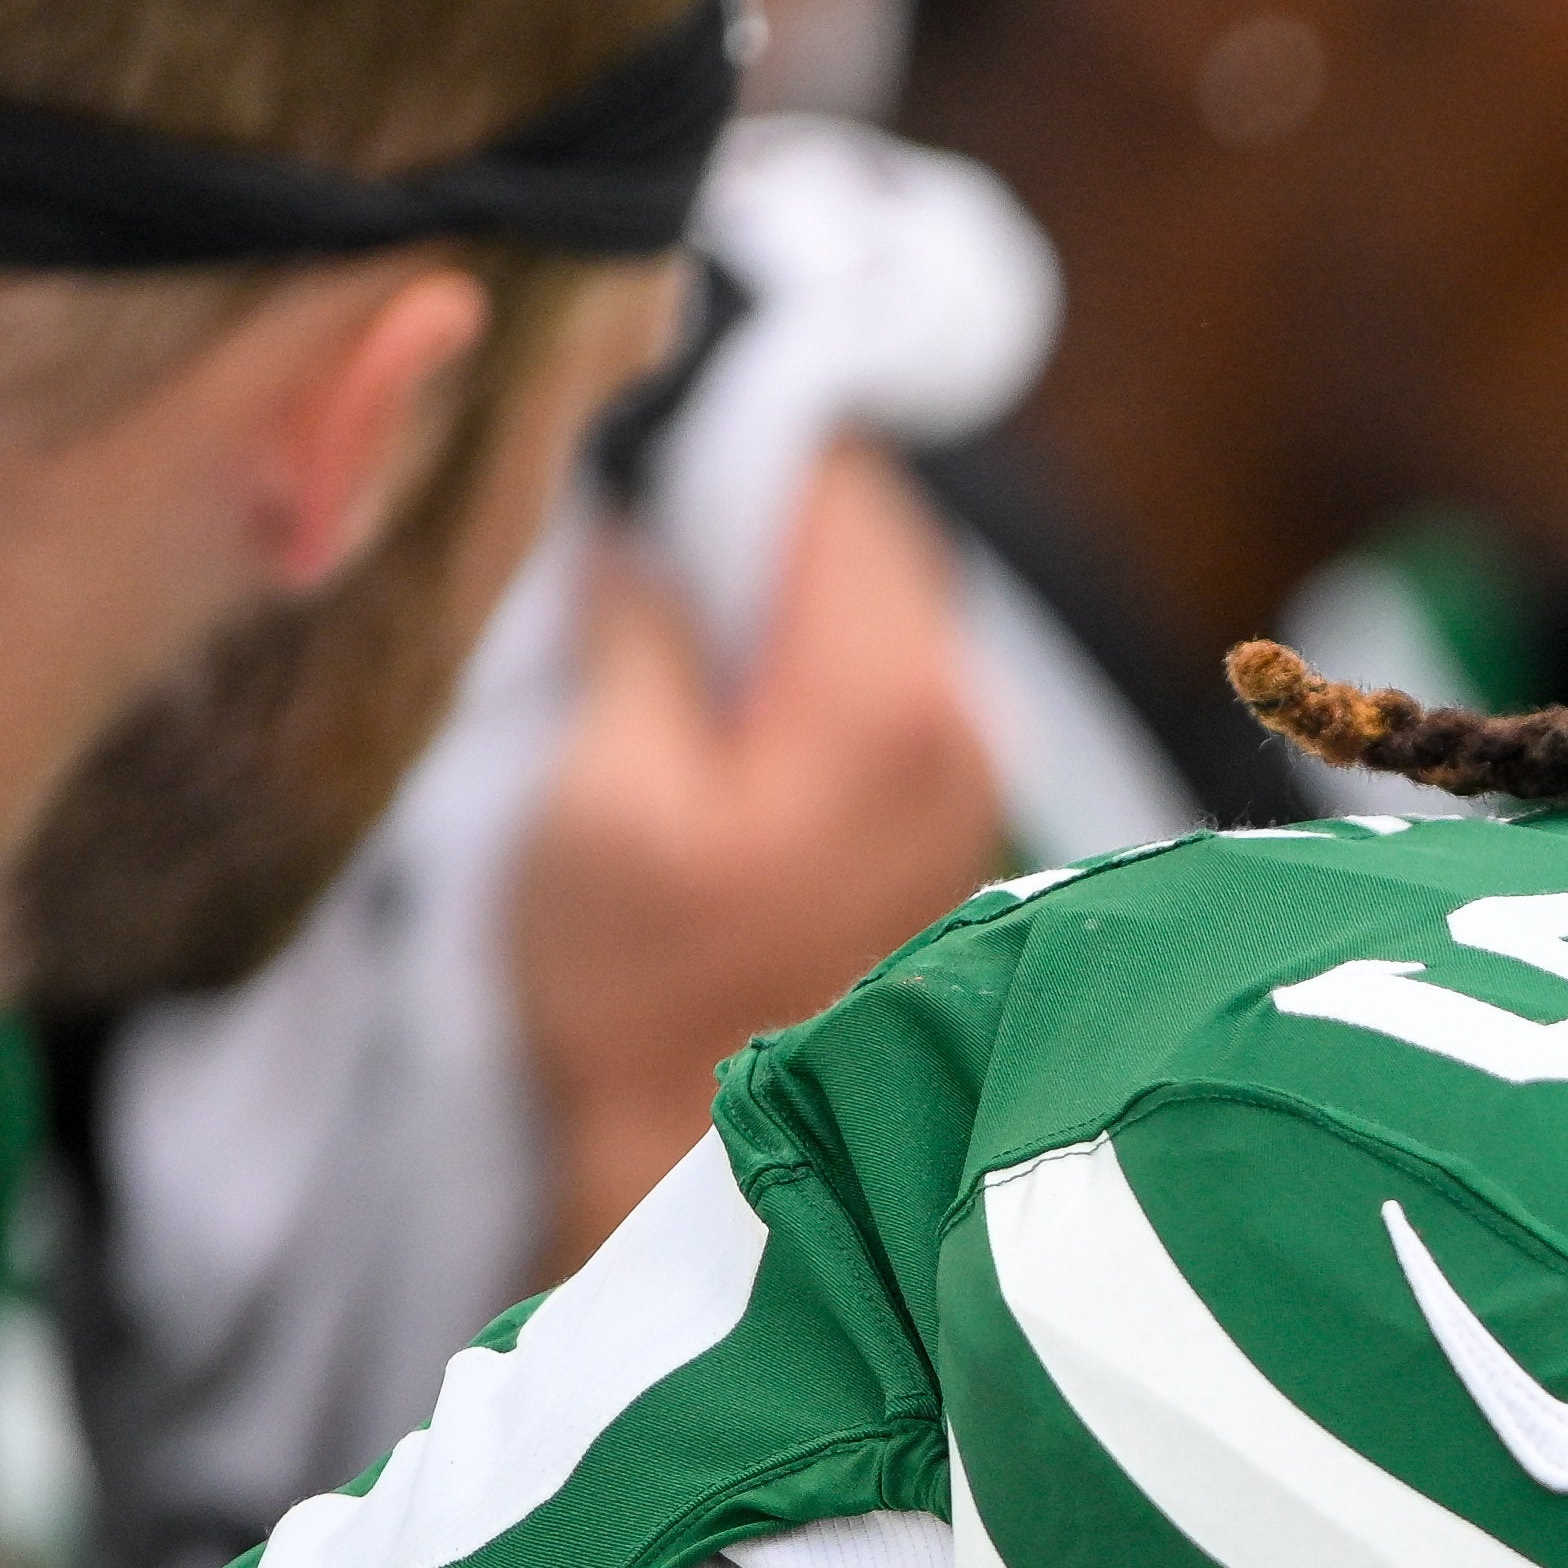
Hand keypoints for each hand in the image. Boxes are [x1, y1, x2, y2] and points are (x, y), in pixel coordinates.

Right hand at [503, 442, 998, 1277]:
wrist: (700, 1155)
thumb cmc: (636, 989)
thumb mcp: (599, 791)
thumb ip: (641, 627)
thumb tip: (642, 506)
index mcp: (885, 695)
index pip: (840, 477)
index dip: (737, 426)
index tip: (646, 411)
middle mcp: (963, 720)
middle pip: (874, 530)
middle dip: (761, 498)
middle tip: (642, 495)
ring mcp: (968, 774)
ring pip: (880, 599)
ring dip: (781, 577)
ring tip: (668, 588)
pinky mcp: (945, 817)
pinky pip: (883, 676)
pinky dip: (806, 652)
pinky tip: (720, 686)